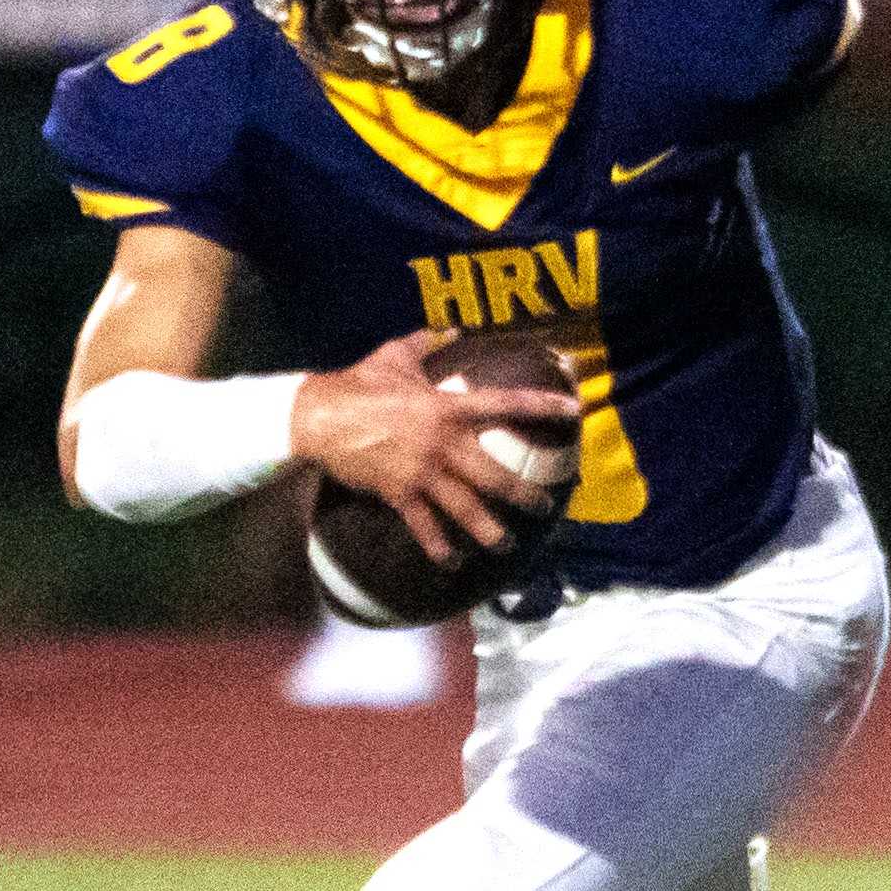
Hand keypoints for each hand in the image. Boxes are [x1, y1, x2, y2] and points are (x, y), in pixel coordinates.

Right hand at [290, 331, 579, 567]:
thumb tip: (447, 328)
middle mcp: (442, 443)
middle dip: (524, 494)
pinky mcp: (399, 494)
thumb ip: (425, 342)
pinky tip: (452, 561)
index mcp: (447, 407)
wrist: (319, 416)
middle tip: (544, 507)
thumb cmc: (357, 383)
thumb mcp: (394, 355)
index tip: (571, 410)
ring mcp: (422, 472)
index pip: (504, 405)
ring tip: (506, 544)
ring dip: (489, 530)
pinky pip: (425, 527)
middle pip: (494, 475)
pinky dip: (439, 547)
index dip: (540, 407)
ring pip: (466, 508)